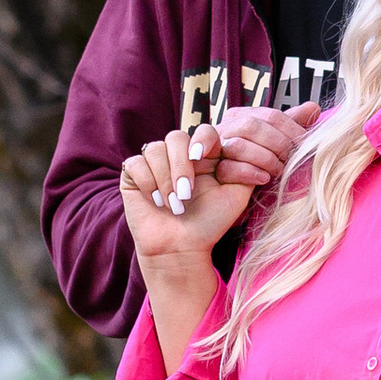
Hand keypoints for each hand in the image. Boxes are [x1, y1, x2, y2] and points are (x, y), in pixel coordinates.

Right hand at [118, 125, 256, 268]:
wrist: (182, 248)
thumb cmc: (209, 224)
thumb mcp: (236, 196)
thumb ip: (245, 170)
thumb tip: (246, 148)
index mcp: (205, 155)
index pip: (204, 131)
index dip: (202, 139)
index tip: (201, 158)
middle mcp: (179, 155)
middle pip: (176, 137)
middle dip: (180, 166)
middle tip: (185, 194)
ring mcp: (155, 163)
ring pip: (154, 149)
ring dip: (164, 180)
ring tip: (172, 205)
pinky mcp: (134, 173)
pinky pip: (135, 163)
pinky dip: (146, 182)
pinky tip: (154, 201)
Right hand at [212, 102, 323, 198]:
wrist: (236, 198)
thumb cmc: (259, 168)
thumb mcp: (277, 145)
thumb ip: (291, 125)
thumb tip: (313, 108)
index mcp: (241, 117)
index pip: (271, 116)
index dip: (292, 129)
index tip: (306, 144)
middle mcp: (226, 129)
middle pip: (252, 126)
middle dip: (278, 143)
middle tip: (292, 159)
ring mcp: (216, 150)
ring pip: (238, 145)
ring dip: (265, 159)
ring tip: (279, 172)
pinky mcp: (213, 171)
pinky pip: (229, 168)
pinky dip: (250, 172)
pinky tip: (264, 179)